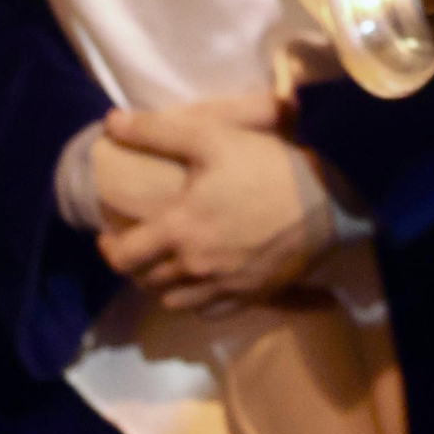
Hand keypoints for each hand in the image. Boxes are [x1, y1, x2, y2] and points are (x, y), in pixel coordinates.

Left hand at [95, 108, 335, 310]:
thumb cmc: (265, 168)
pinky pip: (208, 311)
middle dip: (134, 266)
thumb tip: (110, 122)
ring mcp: (222, 287)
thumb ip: (156, 131)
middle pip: (146, 281)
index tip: (107, 237)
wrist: (325, 204)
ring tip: (167, 266)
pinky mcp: (249, 297)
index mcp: (177, 231)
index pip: (124, 256)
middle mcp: (193, 267)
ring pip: (174, 301)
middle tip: (138, 247)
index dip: (108, 249)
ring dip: (162, 287)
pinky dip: (196, 300)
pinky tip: (203, 282)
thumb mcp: (210, 138)